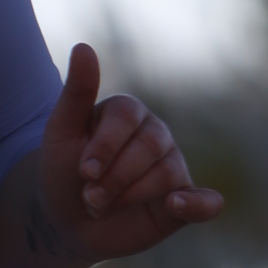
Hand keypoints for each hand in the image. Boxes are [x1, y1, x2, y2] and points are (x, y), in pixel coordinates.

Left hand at [0, 43, 222, 267]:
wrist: (67, 221)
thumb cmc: (63, 171)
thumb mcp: (61, 131)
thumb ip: (77, 91)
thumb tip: (83, 46)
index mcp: (128, 112)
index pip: (127, 117)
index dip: (105, 146)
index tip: (83, 171)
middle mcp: (156, 134)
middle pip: (150, 145)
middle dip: (114, 177)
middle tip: (89, 197)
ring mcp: (172, 166)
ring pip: (166, 174)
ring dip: (127, 197)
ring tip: (101, 207)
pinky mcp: (183, 200)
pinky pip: (206, 202)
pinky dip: (199, 204)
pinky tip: (177, 205)